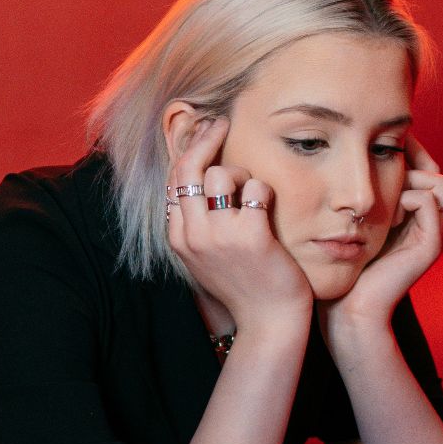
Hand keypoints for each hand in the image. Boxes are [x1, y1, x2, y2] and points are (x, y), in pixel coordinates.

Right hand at [165, 115, 313, 332]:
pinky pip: (255, 188)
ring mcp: (219, 235)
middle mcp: (192, 234)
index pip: (174, 178)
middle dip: (205, 137)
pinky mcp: (250, 236)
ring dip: (240, 174)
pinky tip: (267, 208)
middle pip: (189, 168)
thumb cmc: (243, 282)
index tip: (204, 131)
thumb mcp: (205, 253)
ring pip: (220, 174)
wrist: (268, 321)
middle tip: (222, 122)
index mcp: (178, 236)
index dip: (188, 148)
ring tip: (252, 194)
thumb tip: (196, 174)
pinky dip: (264, 192)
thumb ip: (196, 219)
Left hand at [319, 132, 442, 337]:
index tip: (377, 145)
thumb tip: (342, 155)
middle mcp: (425, 221)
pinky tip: (387, 209)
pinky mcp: (430, 245)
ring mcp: (431, 232)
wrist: (348, 306)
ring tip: (384, 192)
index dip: (408, 150)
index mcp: (409, 213)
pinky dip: (409, 195)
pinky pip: (429, 201)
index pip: (424, 167)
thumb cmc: (339, 263)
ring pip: (438, 181)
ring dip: (411, 177)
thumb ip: (354, 193)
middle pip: (434, 170)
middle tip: (382, 160)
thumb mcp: (346, 218)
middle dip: (411, 158)